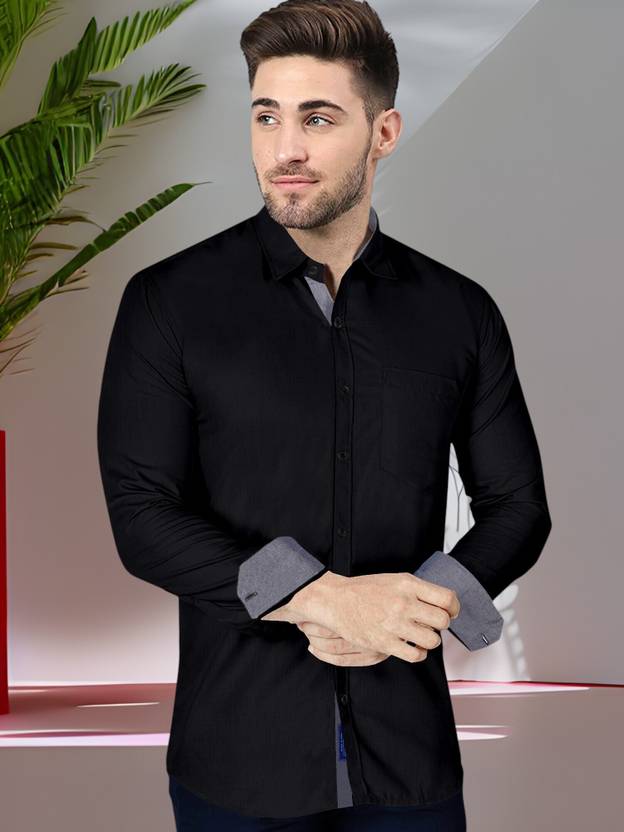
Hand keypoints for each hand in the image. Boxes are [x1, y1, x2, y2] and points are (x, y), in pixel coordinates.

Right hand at [269, 570, 459, 663]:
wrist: (336, 600)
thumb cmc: (365, 590)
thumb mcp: (394, 580)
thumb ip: (418, 590)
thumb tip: (442, 603)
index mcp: (408, 585)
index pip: (447, 598)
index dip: (453, 608)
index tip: (450, 612)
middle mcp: (404, 603)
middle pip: (443, 621)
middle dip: (440, 625)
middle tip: (432, 624)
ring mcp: (395, 624)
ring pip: (432, 640)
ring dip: (429, 640)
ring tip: (420, 636)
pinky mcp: (385, 643)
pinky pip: (416, 655)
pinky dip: (418, 653)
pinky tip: (412, 647)